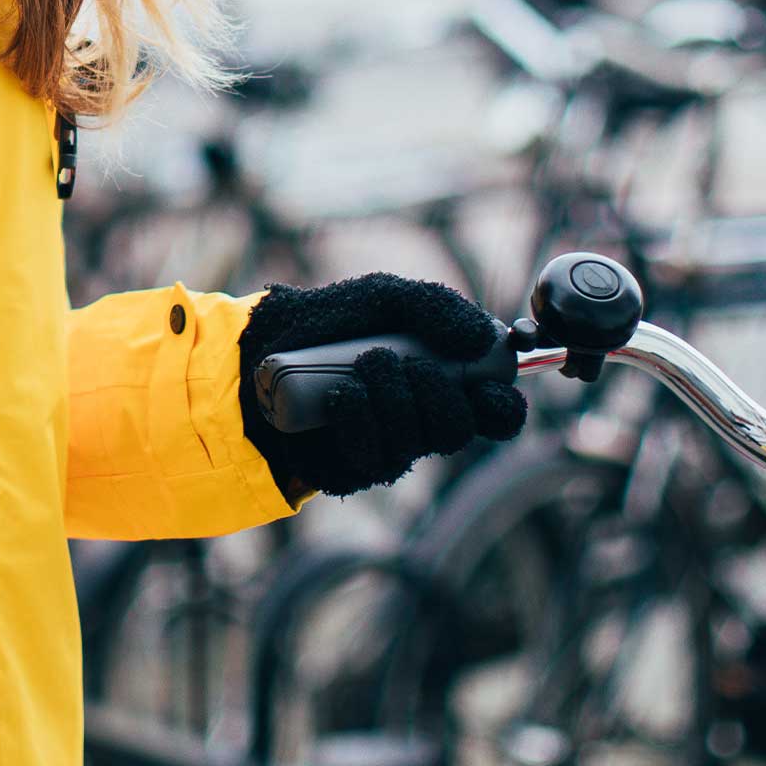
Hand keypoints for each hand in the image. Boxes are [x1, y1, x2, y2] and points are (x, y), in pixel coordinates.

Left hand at [236, 272, 528, 499]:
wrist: (263, 344)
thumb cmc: (332, 320)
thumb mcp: (385, 297)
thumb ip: (436, 307)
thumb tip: (481, 336)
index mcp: (445, 382)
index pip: (497, 412)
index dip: (502, 406)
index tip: (485, 385)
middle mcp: (422, 421)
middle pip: (458, 430)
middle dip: (435, 394)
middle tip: (402, 361)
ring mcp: (388, 447)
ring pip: (416, 443)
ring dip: (393, 399)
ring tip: (363, 364)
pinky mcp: (352, 468)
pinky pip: (373, 457)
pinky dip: (360, 419)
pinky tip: (341, 395)